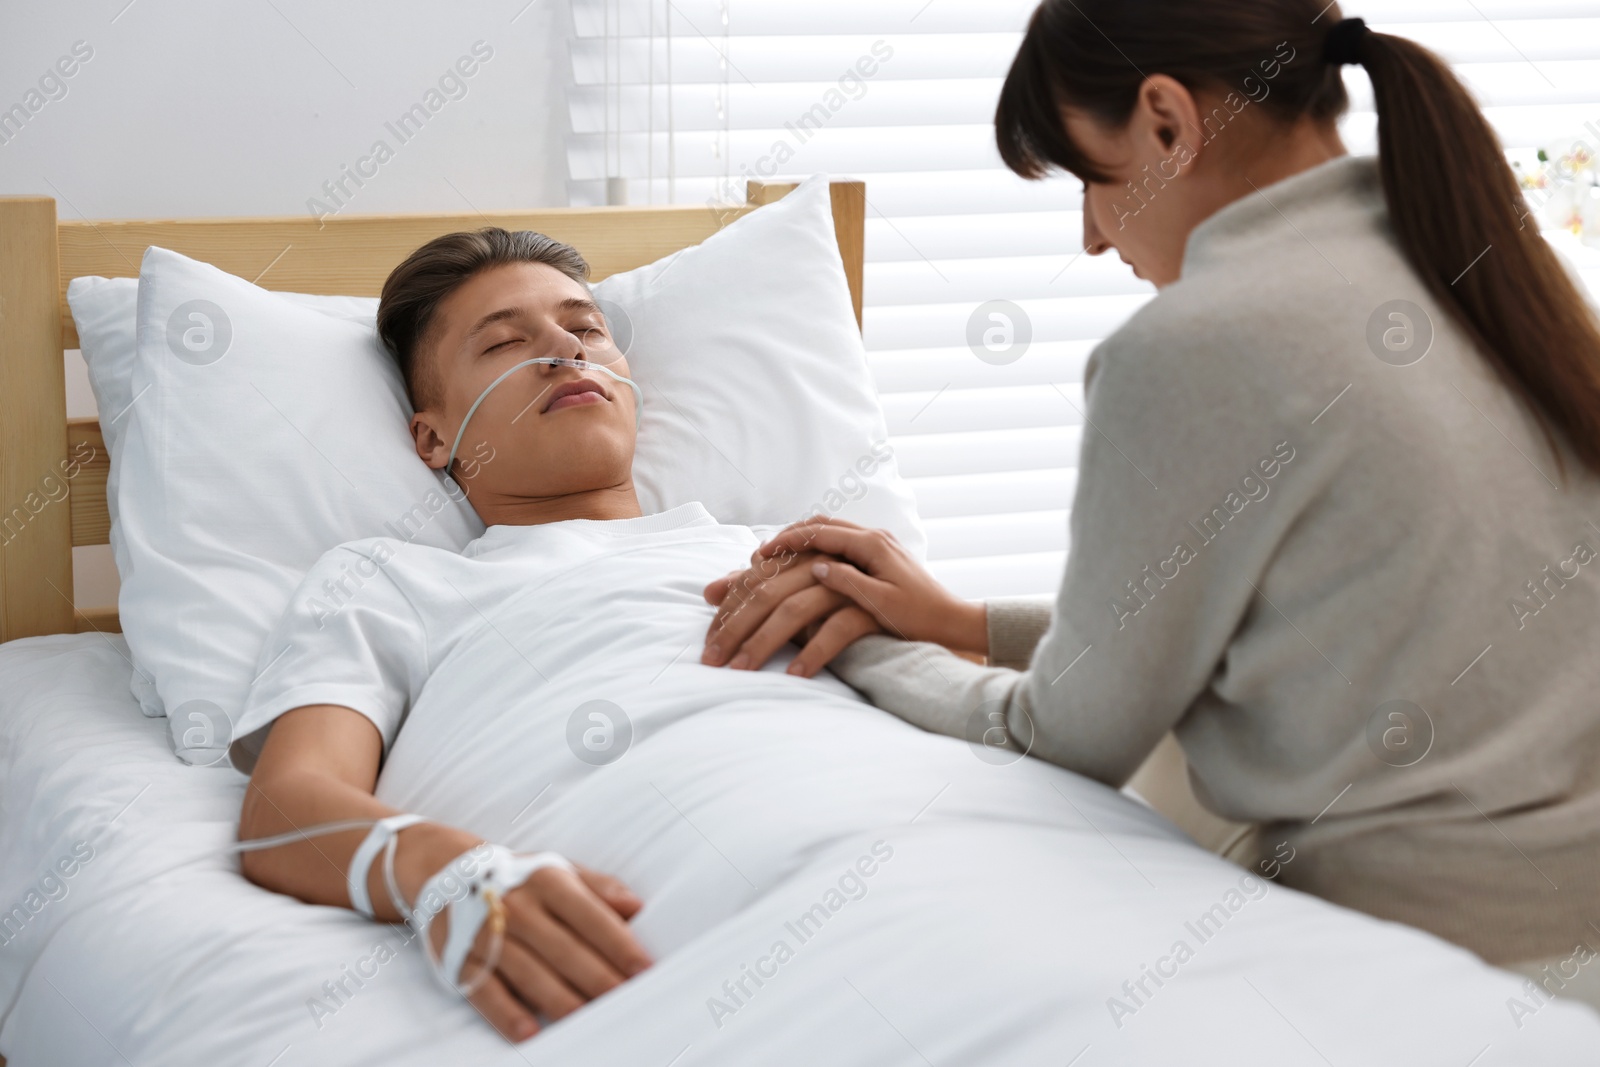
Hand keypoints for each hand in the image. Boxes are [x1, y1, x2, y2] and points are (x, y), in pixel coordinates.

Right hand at [414, 846, 650, 1040]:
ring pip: (530, 973)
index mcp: (548, 882)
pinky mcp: (462, 961)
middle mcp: (518, 908)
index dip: (619, 945)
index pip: (590, 916)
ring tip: (588, 1018)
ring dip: (561, 999)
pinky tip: (528, 1032)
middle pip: (565, 950)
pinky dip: (506, 1013)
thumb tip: (636, 907)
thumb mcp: (558, 869)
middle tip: (625, 1001)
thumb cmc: (519, 878)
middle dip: (598, 978)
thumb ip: (599, 887)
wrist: (445, 871)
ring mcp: (488, 936)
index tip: (644, 969)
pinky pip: (486, 991)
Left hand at [703, 548, 881, 676]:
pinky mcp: (872, 608)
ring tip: (742, 671)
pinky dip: (813, 652)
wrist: (927, 616)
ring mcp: (850, 583)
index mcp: (805, 554)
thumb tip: (708, 591)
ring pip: (795, 609)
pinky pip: (837, 629)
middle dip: (734, 628)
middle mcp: (825, 561)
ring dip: (764, 642)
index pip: (755, 577)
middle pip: (767, 591)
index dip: (728, 608)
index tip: (708, 641)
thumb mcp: (802, 595)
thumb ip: (759, 589)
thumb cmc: (852, 605)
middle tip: (711, 661)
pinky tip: (794, 676)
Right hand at [748, 517, 986, 654]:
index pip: (821, 534)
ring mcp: (878, 543)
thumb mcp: (880, 603)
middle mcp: (875, 537)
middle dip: (790, 535)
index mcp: (873, 545)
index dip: (788, 541)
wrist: (950, 619)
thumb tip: (818, 567)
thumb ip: (848, 581)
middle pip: (823, 525)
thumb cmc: (919, 616)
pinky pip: (841, 541)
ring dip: (803, 538)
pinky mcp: (879, 554)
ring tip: (777, 554)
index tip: (763, 553)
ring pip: (831, 530)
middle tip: (763, 552)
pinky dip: (818, 545)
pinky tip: (804, 561)